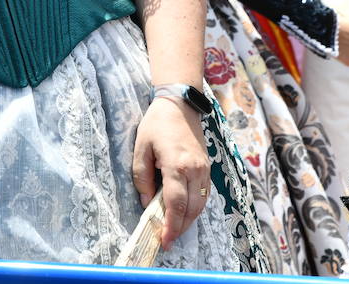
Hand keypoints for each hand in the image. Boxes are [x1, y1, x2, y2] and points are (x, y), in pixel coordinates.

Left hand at [131, 96, 209, 249]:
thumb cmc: (157, 124)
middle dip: (179, 228)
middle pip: (191, 209)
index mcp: (177, 165)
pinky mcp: (207, 168)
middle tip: (168, 242)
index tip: (164, 241)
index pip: (175, 204)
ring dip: (188, 221)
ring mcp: (204, 170)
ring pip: (200, 205)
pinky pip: (204, 195)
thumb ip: (141, 177)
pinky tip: (184, 214)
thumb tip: (146, 203)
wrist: (181, 106)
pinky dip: (195, 208)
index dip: (170, 225)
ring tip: (174, 231)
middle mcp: (195, 171)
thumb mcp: (141, 148)